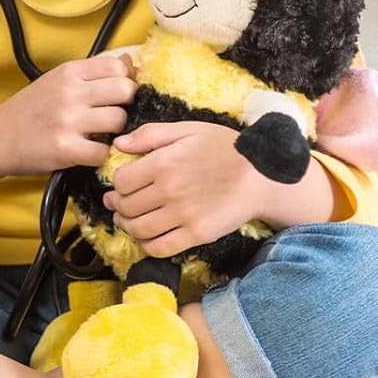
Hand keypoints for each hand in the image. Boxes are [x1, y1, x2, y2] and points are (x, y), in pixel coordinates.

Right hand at [0, 53, 137, 176]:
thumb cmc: (30, 109)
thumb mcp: (58, 81)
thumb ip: (93, 73)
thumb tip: (133, 64)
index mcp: (69, 72)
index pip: (118, 67)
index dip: (125, 81)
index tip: (117, 94)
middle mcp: (69, 92)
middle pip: (125, 91)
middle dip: (126, 105)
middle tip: (112, 115)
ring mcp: (67, 121)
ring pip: (118, 121)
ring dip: (115, 132)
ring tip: (99, 134)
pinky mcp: (65, 149)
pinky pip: (103, 151)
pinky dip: (100, 155)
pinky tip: (88, 151)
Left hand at [102, 121, 266, 257]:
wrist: (261, 175)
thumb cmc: (225, 148)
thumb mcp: (189, 130)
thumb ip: (151, 135)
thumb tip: (118, 144)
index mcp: (163, 162)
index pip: (121, 181)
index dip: (117, 184)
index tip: (122, 185)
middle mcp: (169, 191)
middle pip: (126, 206)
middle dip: (117, 206)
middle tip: (118, 204)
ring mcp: (182, 215)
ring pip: (138, 229)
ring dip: (127, 227)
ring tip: (128, 221)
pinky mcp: (196, 234)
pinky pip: (159, 248)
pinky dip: (146, 246)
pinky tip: (147, 237)